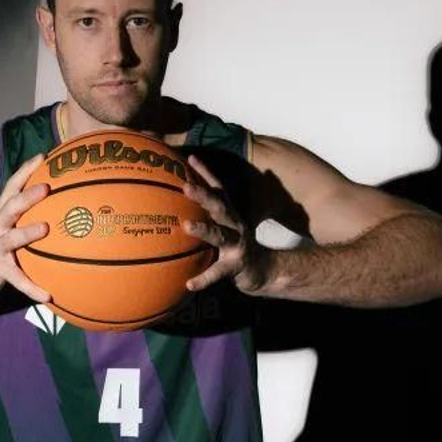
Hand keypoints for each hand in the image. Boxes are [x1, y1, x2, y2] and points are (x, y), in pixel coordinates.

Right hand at [0, 153, 52, 302]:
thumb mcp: (3, 227)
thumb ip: (24, 215)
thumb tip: (57, 205)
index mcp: (0, 214)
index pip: (12, 187)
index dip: (25, 170)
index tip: (42, 156)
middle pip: (11, 206)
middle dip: (28, 195)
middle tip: (46, 187)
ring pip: (13, 238)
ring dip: (28, 232)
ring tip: (46, 229)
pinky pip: (17, 278)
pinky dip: (32, 287)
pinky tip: (48, 294)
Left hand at [180, 154, 272, 294]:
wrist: (264, 271)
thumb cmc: (236, 247)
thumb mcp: (223, 228)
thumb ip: (206, 217)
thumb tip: (177, 207)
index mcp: (229, 215)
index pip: (217, 189)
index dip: (205, 172)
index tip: (190, 158)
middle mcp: (235, 225)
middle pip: (219, 207)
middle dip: (203, 195)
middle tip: (186, 186)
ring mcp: (237, 245)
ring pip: (220, 235)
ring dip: (204, 230)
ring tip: (186, 226)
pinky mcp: (236, 266)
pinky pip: (217, 273)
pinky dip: (203, 278)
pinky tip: (189, 283)